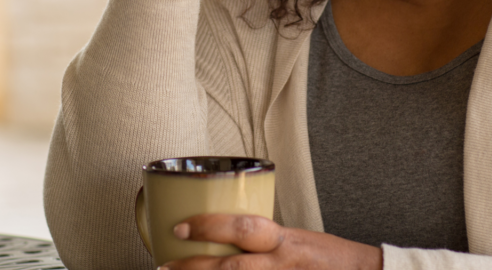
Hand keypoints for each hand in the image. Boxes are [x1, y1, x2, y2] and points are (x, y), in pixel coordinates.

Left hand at [160, 214, 382, 269]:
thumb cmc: (328, 257)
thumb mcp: (294, 239)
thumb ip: (262, 240)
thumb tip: (223, 235)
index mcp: (283, 241)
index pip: (242, 229)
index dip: (209, 227)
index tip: (180, 227)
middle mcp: (282, 265)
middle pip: (232, 269)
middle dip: (194, 269)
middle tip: (164, 266)